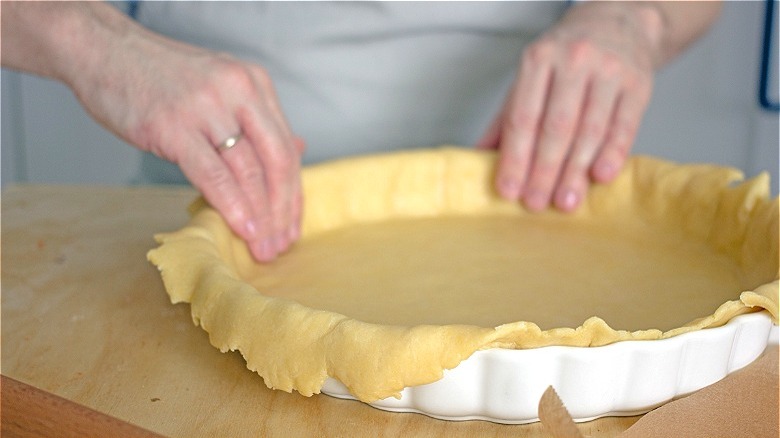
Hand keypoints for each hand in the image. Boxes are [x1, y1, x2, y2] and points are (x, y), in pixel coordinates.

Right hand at [68, 14, 303, 261]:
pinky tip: (242, 228)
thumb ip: (257, 119)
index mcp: (254, 84)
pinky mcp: (174, 126)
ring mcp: (207, 108)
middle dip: (282, 210)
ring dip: (260, 216)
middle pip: (276, 161)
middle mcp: (239, 91)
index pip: (286, 147)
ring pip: (248, 171)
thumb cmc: (160, 75)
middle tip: (281, 244)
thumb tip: (297, 148)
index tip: (291, 225)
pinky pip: (213, 174)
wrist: (103, 51)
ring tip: (262, 246)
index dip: (292, 193)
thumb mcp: (221, 87)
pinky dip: (232, 205)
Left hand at [478, 3, 660, 212]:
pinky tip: (601, 176)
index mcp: (538, 59)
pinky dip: (612, 153)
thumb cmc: (565, 58)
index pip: (523, 117)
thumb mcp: (530, 78)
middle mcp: (573, 60)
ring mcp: (608, 70)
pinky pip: (624, 125)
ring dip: (575, 171)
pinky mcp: (638, 83)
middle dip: (543, 170)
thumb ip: (506, 119)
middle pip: (555, 126)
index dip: (514, 157)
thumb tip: (477, 159)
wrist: (617, 22)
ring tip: (566, 202)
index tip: (508, 190)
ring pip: (589, 129)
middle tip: (535, 203)